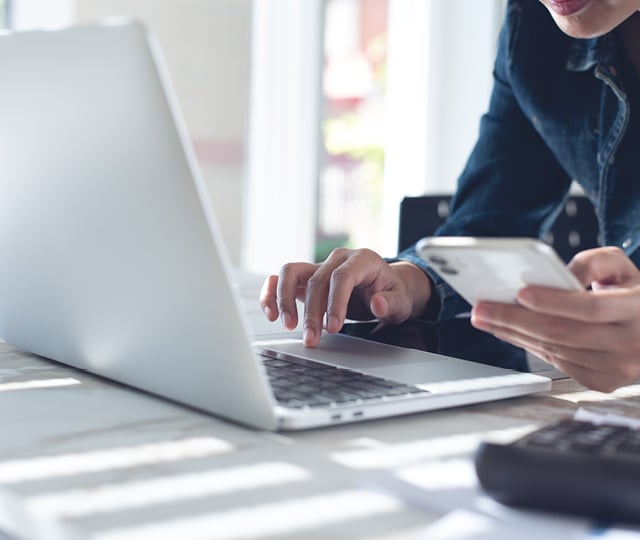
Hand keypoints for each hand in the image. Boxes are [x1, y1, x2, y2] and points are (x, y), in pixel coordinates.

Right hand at [259, 248, 432, 346]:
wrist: (386, 288)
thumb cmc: (393, 294)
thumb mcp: (402, 301)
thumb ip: (391, 303)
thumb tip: (378, 303)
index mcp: (362, 259)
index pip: (342, 276)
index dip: (335, 302)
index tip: (334, 327)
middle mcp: (337, 259)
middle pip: (316, 280)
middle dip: (312, 313)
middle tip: (312, 339)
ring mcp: (319, 266)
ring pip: (291, 273)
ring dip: (285, 300)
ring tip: (287, 326)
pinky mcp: (306, 277)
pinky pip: (282, 278)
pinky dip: (272, 293)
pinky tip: (271, 313)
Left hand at [471, 247, 639, 391]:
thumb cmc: (634, 295)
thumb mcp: (622, 268)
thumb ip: (592, 262)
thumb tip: (559, 275)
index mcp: (638, 310)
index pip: (591, 308)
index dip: (554, 302)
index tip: (521, 293)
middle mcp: (630, 343)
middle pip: (563, 333)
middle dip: (514, 319)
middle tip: (482, 308)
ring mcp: (616, 367)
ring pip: (555, 350)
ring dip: (514, 334)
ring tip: (486, 318)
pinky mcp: (603, 381)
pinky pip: (557, 363)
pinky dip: (529, 346)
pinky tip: (509, 332)